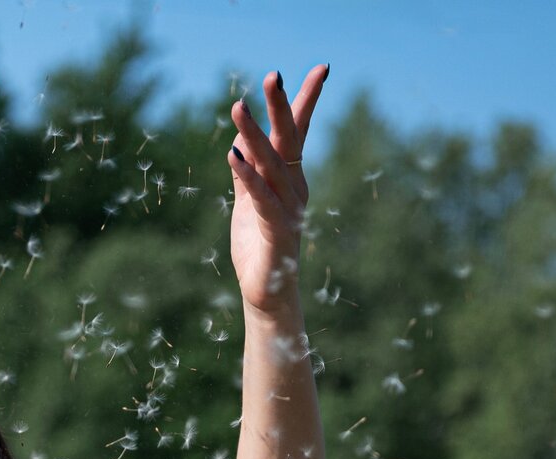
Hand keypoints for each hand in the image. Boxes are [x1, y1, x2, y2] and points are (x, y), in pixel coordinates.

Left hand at [226, 66, 326, 316]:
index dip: (307, 100)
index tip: (321, 68)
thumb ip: (246, 172)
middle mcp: (295, 189)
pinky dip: (247, 177)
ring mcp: (288, 210)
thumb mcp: (248, 202)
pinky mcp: (276, 231)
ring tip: (236, 107)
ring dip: (253, 136)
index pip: (300, 132)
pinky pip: (261, 199)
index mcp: (290, 179)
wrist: (267, 294)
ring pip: (270, 165)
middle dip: (281, 107)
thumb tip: (240, 140)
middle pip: (289, 140)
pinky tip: (233, 157)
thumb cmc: (258, 247)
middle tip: (273, 75)